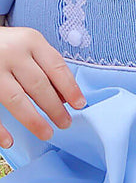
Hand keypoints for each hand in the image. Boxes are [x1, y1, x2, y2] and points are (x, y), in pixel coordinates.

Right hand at [0, 25, 85, 147]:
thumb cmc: (5, 43)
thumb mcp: (27, 45)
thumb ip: (44, 65)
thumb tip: (64, 97)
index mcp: (30, 41)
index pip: (56, 67)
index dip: (71, 88)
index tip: (80, 104)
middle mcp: (12, 53)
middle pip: (39, 85)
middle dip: (55, 108)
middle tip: (65, 123)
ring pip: (16, 99)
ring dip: (33, 120)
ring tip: (46, 133)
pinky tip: (9, 141)